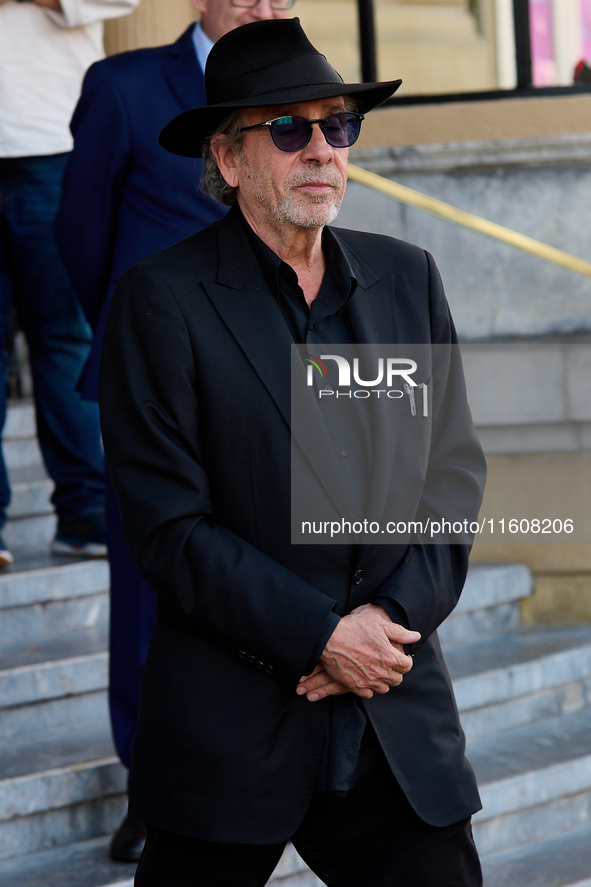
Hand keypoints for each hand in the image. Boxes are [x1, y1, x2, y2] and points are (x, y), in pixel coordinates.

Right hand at [297, 604, 419, 701]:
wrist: (328, 637)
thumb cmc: (353, 628)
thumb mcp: (379, 624)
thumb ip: (400, 633)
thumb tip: (416, 636)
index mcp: (390, 656)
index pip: (407, 666)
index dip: (405, 660)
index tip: (400, 657)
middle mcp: (381, 672)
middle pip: (397, 679)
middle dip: (395, 671)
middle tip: (387, 663)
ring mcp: (368, 681)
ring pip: (384, 688)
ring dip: (383, 681)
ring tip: (376, 671)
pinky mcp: (355, 686)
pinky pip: (369, 694)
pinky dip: (369, 687)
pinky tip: (365, 677)